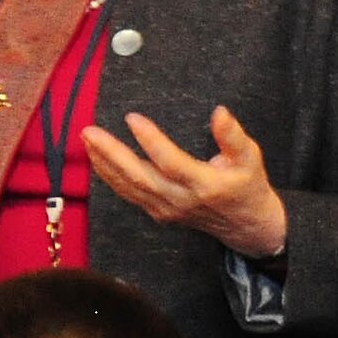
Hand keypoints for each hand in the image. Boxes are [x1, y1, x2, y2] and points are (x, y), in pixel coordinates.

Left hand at [81, 105, 286, 258]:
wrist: (244, 225)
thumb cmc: (247, 185)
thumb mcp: (250, 158)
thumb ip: (233, 136)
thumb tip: (219, 112)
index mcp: (204, 185)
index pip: (171, 162)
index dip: (151, 141)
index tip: (132, 118)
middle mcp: (181, 200)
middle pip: (139, 178)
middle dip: (111, 154)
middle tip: (90, 131)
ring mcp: (166, 209)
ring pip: (128, 188)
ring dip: (104, 164)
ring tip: (87, 140)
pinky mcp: (159, 213)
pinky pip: (129, 195)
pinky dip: (110, 177)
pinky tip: (97, 159)